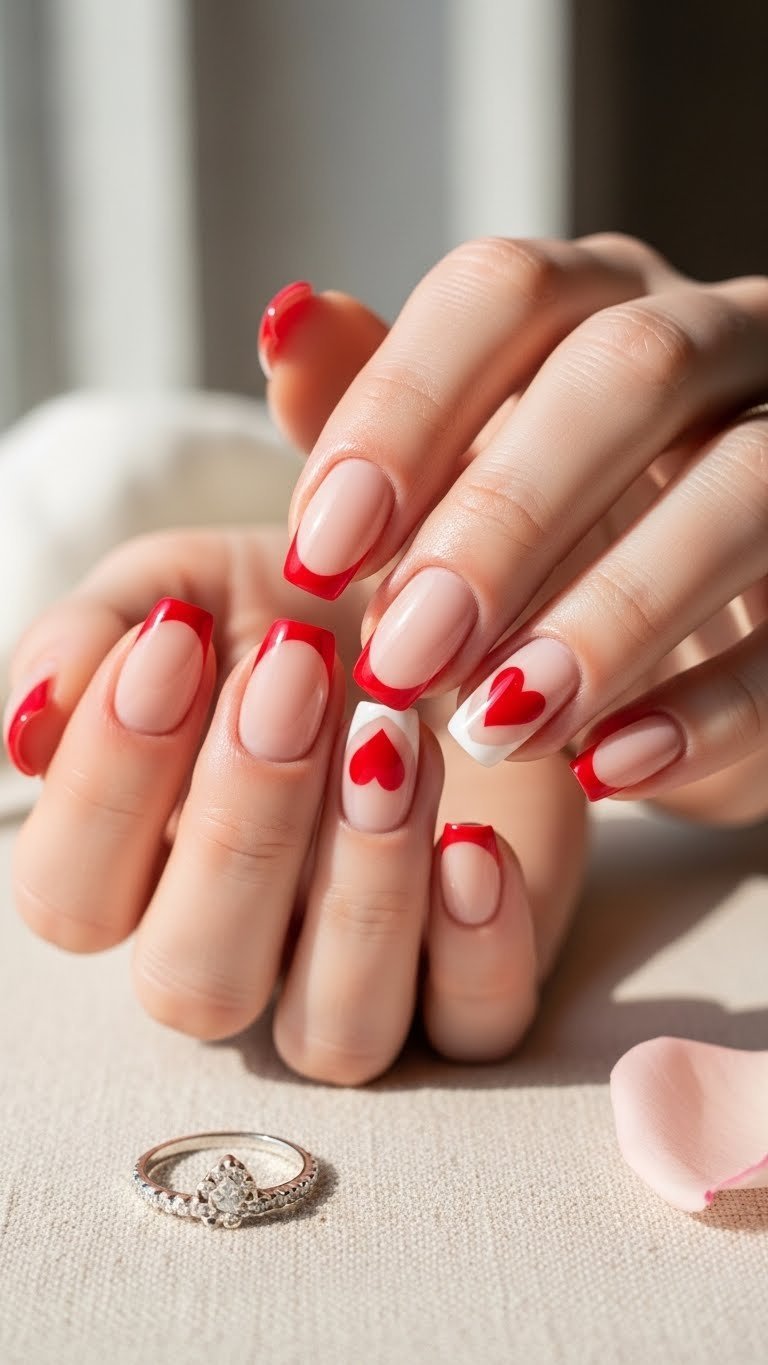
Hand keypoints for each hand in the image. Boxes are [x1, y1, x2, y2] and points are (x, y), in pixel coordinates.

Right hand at [4, 370, 584, 1081]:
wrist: (451, 607)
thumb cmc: (302, 610)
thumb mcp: (190, 583)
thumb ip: (96, 631)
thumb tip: (35, 716)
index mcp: (141, 865)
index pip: (71, 896)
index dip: (107, 783)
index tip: (178, 637)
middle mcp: (240, 943)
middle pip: (192, 984)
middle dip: (241, 823)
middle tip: (296, 672)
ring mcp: (357, 976)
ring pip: (332, 1034)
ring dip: (361, 888)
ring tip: (393, 736)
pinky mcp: (476, 976)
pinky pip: (471, 1025)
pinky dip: (478, 947)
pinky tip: (474, 842)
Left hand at [264, 239, 767, 824]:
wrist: (702, 632)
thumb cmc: (562, 534)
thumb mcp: (458, 472)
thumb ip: (376, 405)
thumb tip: (284, 323)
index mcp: (596, 301)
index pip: (502, 292)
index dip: (403, 413)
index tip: (317, 554)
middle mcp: (713, 340)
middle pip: (628, 369)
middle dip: (503, 519)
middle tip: (404, 656)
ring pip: (746, 482)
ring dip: (613, 613)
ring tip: (504, 725)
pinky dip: (715, 705)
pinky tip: (613, 768)